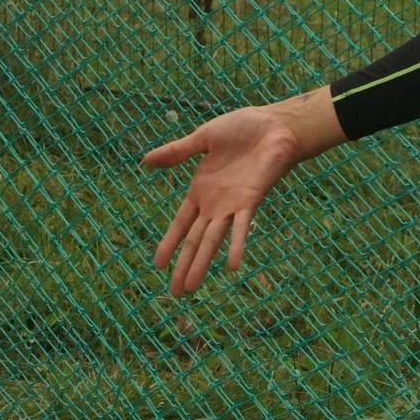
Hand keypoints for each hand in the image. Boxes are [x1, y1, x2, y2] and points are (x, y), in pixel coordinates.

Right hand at [143, 105, 301, 296]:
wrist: (276, 125)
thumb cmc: (244, 129)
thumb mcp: (203, 138)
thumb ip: (177, 152)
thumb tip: (144, 160)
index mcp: (201, 190)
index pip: (181, 224)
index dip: (169, 244)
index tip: (156, 265)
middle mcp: (216, 204)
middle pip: (195, 240)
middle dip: (183, 267)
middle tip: (176, 294)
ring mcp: (233, 205)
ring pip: (212, 240)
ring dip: (202, 264)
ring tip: (191, 289)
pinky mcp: (251, 200)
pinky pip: (242, 226)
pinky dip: (237, 245)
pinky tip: (232, 266)